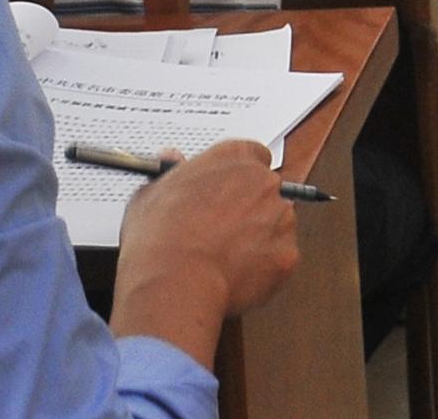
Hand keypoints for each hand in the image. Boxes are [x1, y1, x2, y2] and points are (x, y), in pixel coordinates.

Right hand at [110, 139, 300, 356]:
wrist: (175, 283)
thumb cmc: (159, 239)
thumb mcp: (150, 194)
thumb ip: (170, 173)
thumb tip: (171, 160)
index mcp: (234, 157)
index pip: (253, 155)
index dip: (239, 177)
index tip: (226, 193)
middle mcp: (264, 182)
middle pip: (267, 191)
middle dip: (250, 208)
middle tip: (222, 230)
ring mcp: (281, 218)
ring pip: (276, 226)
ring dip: (259, 238)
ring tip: (224, 259)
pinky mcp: (287, 254)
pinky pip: (278, 260)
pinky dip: (263, 269)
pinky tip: (234, 277)